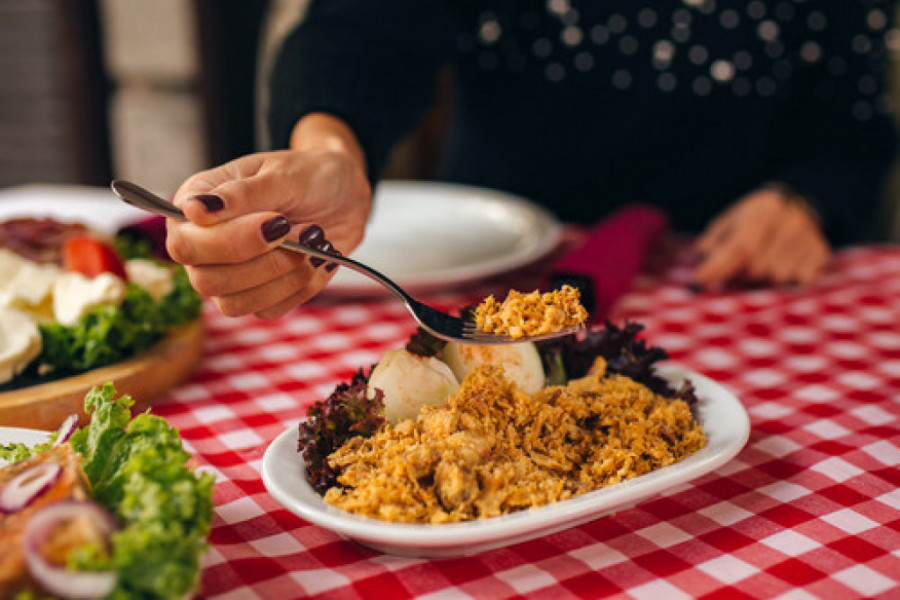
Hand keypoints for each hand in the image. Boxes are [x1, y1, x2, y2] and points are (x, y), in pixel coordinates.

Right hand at [166, 114, 370, 318]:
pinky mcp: (260, 294)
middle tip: (306, 231)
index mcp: (196, 206)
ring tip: (315, 242)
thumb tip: (192, 209)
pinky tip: (318, 259)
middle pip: (206, 281)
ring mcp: (230, 275)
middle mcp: (205, 245)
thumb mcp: (281, 175)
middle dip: (265, 261)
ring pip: (235, 303)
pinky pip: (269, 310)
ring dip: (285, 276)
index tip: (276, 220)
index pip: (185, 244)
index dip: (230, 241)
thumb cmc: (309, 176)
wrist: (345, 196)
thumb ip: (240, 194)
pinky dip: (301, 287)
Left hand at [692, 187, 830, 288]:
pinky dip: (785, 280)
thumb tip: (701, 264)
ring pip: (776, 278)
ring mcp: (808, 237)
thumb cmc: (753, 217)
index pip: (741, 247)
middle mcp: (790, 222)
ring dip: (761, 279)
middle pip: (757, 268)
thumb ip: (714, 242)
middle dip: (739, 275)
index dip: (718, 268)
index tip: (696, 283)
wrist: (797, 202)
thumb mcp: (728, 221)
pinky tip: (782, 264)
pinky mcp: (820, 251)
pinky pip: (798, 280)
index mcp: (762, 210)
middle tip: (735, 269)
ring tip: (759, 264)